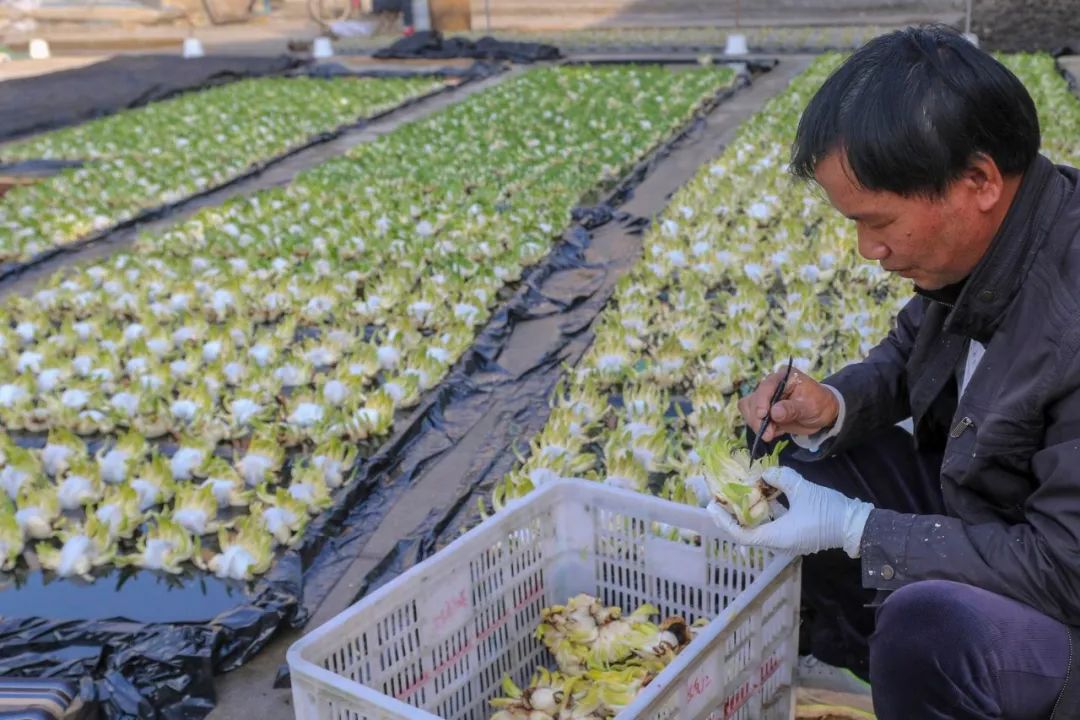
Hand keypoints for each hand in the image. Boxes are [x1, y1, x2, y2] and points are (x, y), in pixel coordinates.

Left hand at [707, 467, 873, 557]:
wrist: (857, 526)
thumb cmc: (828, 511)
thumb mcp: (802, 489)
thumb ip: (779, 478)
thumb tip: (764, 472)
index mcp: (777, 538)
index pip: (741, 534)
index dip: (724, 521)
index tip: (712, 506)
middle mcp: (779, 543)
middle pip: (748, 531)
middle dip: (734, 514)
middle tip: (722, 497)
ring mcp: (788, 541)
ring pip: (762, 526)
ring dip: (751, 511)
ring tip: (739, 492)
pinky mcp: (796, 535)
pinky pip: (774, 524)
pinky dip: (767, 511)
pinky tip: (765, 493)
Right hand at [738, 368, 839, 441]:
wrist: (822, 413)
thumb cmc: (819, 404)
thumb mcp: (810, 407)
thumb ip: (792, 409)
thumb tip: (774, 413)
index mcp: (784, 377)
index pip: (766, 386)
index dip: (761, 400)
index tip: (762, 415)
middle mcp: (771, 385)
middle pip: (753, 399)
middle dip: (757, 418)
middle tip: (768, 434)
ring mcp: (765, 397)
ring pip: (748, 408)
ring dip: (756, 423)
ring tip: (771, 434)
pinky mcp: (763, 410)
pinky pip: (752, 417)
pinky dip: (760, 427)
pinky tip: (774, 431)